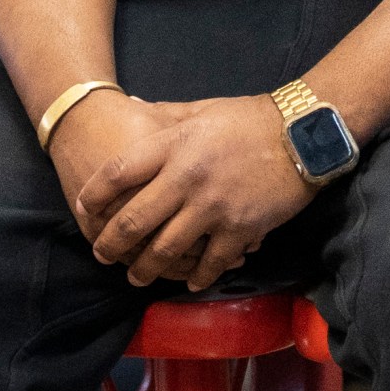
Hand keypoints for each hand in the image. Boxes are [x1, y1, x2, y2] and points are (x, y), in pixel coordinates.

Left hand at [51, 93, 313, 290]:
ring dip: (146, 269)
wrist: (304, 133)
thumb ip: (164, 116)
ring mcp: (214, 207)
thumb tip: (133, 108)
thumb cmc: (249, 119)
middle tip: (103, 256)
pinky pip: (209, 263)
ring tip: (137, 277)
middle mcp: (187, 178)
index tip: (85, 208)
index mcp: (174, 145)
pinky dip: (197, 277)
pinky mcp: (240, 229)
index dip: (94, 194)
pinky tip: (189, 282)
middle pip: (134, 221)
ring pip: (166, 250)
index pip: (118, 173)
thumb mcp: (200, 109)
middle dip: (112, 245)